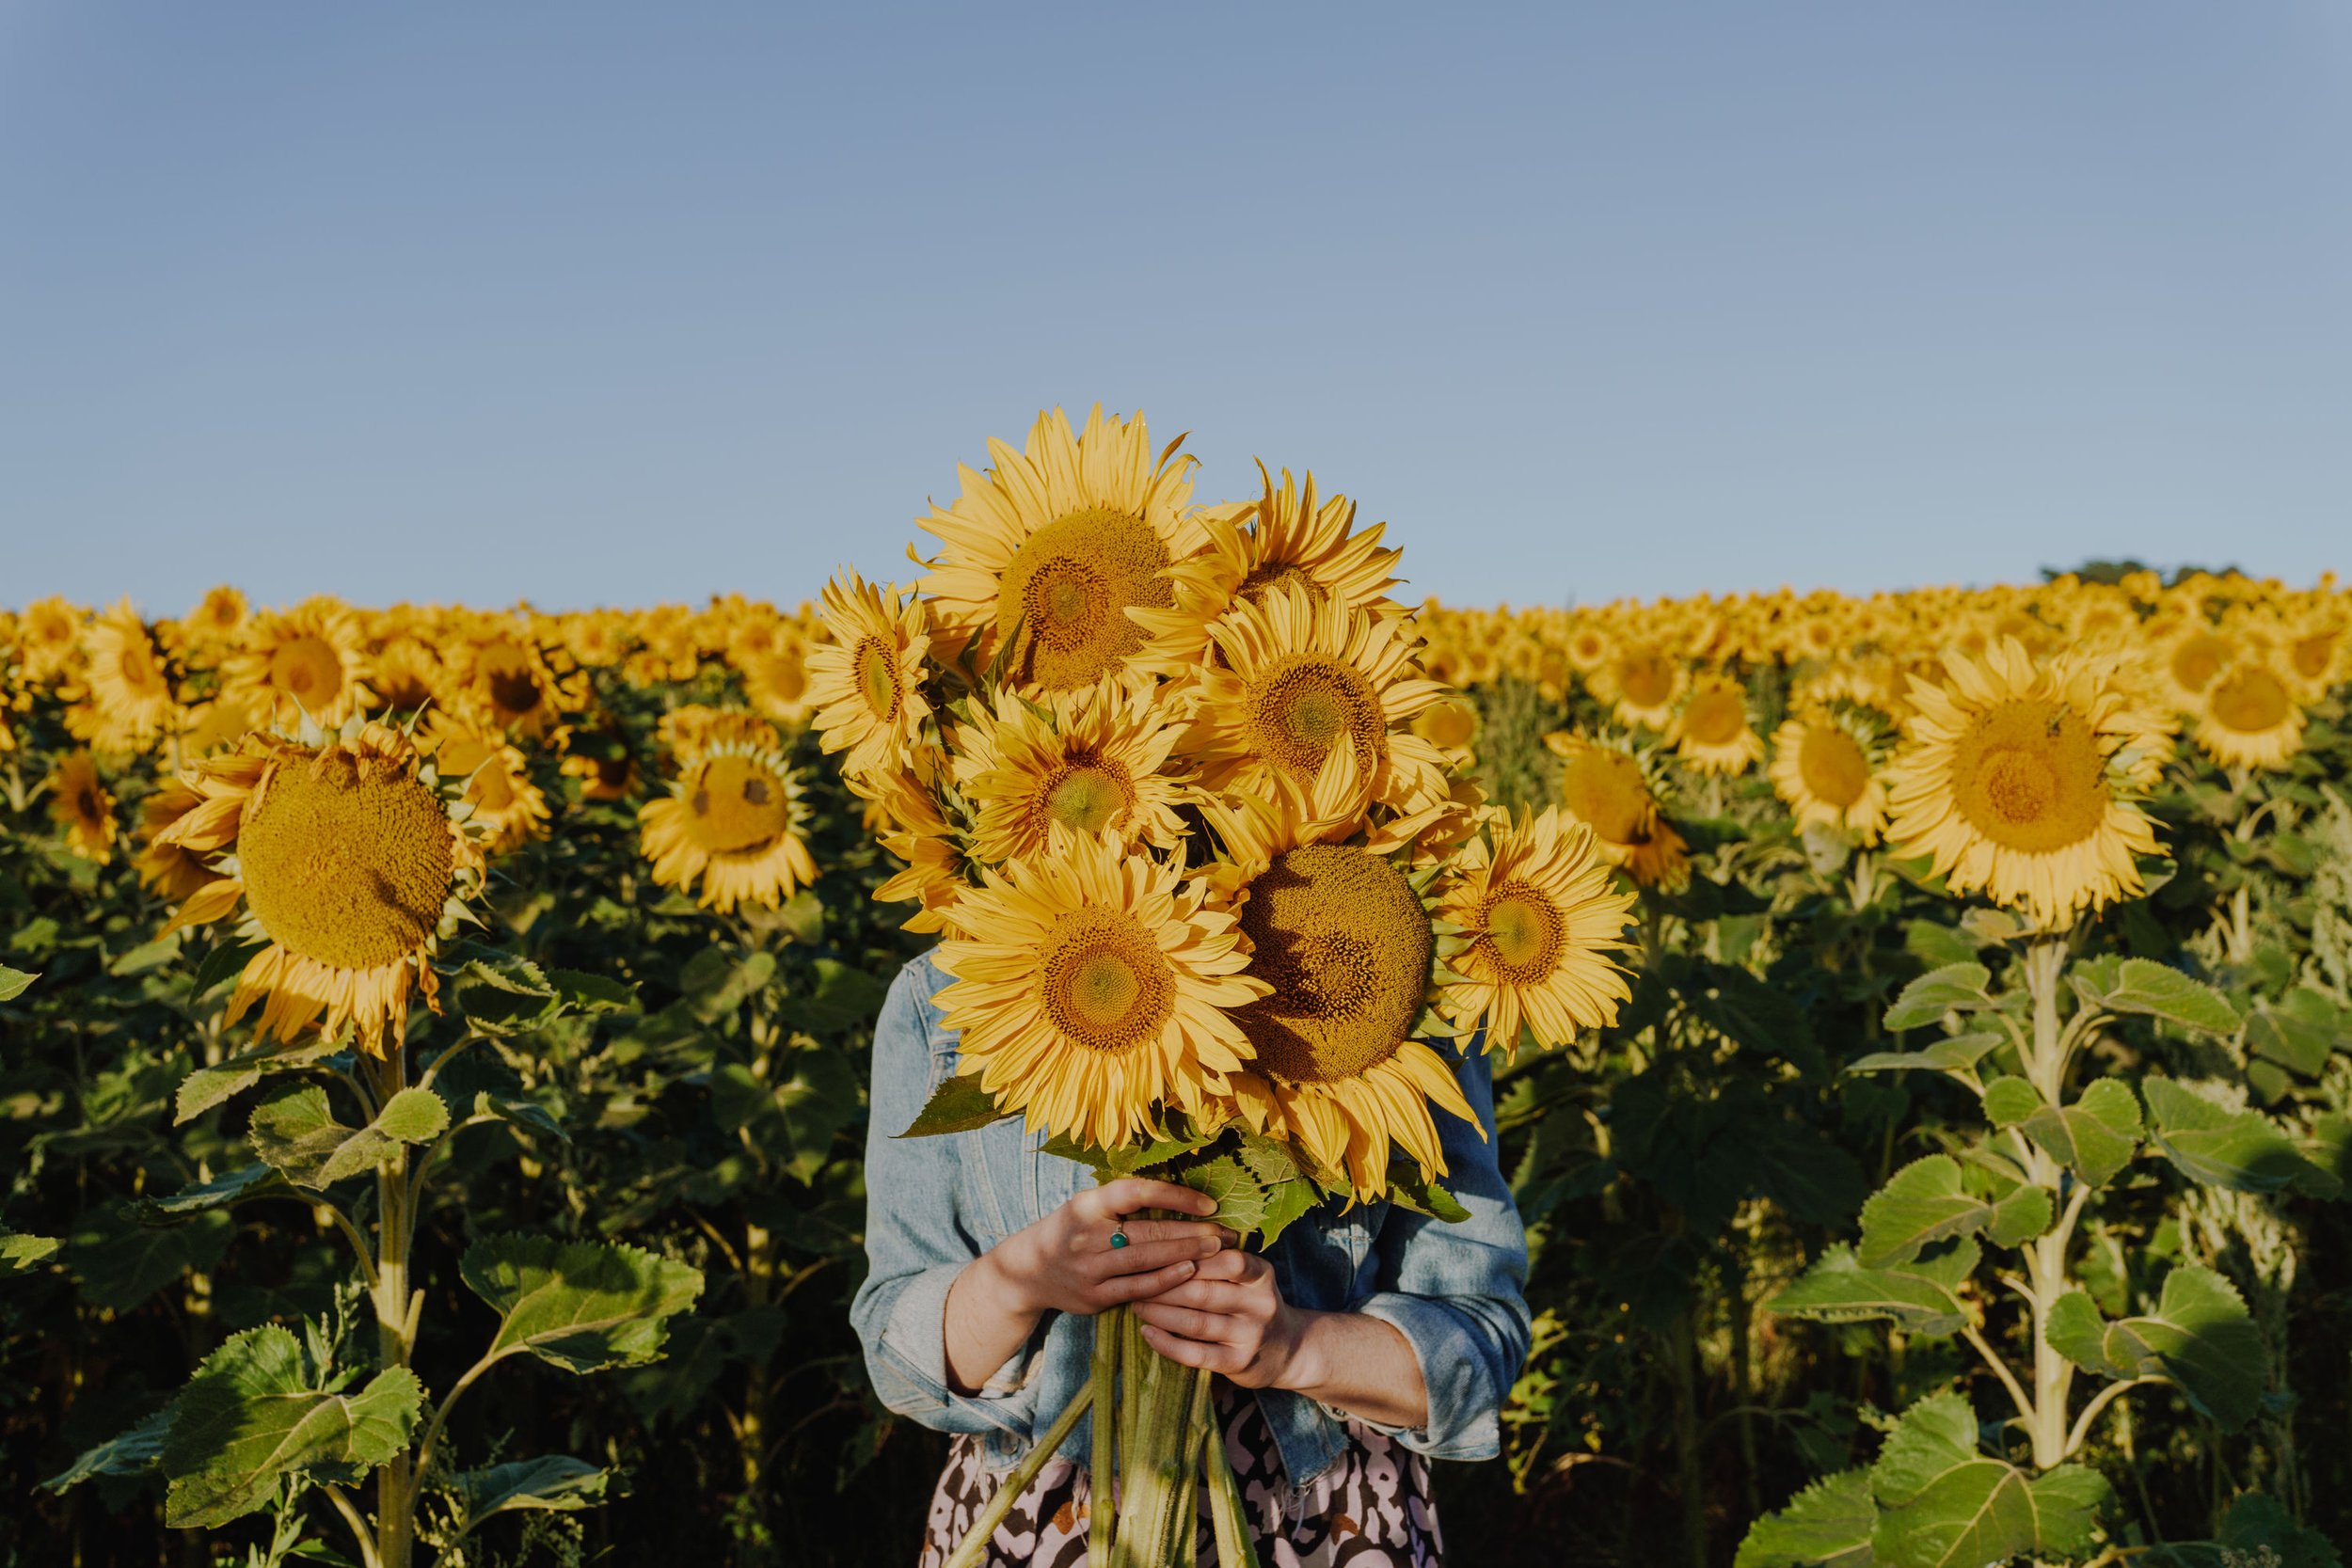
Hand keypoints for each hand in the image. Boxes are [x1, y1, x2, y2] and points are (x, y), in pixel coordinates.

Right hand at [974, 1177, 1226, 1320]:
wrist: (1025, 1272)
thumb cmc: (1069, 1230)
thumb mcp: (1086, 1206)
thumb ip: (1122, 1202)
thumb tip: (1180, 1196)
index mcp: (1087, 1204)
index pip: (1138, 1193)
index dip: (1176, 1196)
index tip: (1209, 1203)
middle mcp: (1086, 1234)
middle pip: (1149, 1230)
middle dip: (1193, 1232)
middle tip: (1227, 1232)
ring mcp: (1089, 1268)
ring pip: (1147, 1260)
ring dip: (1186, 1254)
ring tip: (1216, 1250)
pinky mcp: (1094, 1296)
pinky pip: (1138, 1288)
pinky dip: (1166, 1280)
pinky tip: (1189, 1273)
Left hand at [1131, 1247, 1308, 1389]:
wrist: (1287, 1350)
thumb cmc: (1252, 1303)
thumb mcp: (1249, 1276)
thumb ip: (1218, 1260)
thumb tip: (1165, 1241)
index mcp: (1261, 1274)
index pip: (1226, 1260)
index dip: (1189, 1257)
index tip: (1157, 1254)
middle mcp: (1260, 1304)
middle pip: (1203, 1292)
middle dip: (1164, 1286)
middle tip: (1136, 1281)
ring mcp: (1250, 1336)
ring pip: (1195, 1323)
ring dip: (1159, 1313)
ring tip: (1136, 1305)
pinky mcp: (1237, 1363)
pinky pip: (1195, 1354)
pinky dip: (1166, 1344)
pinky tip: (1147, 1333)